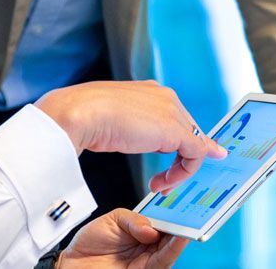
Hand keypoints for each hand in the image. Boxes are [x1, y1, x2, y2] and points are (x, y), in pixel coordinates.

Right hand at [35, 80, 226, 192]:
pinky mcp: (176, 130)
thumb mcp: (113, 121)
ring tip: (160, 186)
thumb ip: (131, 127)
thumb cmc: (86, 116)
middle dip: (179, 160)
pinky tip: (163, 184)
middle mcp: (165, 97)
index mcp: (150, 91)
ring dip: (179, 171)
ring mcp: (172, 111)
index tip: (168, 165)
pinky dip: (183, 173)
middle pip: (188, 131)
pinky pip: (195, 154)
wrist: (80, 113)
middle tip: (162, 182)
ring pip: (194, 144)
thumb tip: (122, 135)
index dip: (174, 145)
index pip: (175, 118)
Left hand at [58, 209, 188, 268]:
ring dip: (181, 237)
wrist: (73, 264)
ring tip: (188, 224)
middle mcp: (147, 246)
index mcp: (141, 231)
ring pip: (170, 249)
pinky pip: (163, 261)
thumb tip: (152, 229)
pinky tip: (180, 238)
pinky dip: (173, 250)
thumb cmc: (90, 243)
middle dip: (182, 224)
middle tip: (192, 213)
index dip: (175, 213)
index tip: (186, 202)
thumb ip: (133, 220)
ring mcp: (146, 259)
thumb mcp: (111, 220)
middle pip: (170, 235)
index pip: (163, 221)